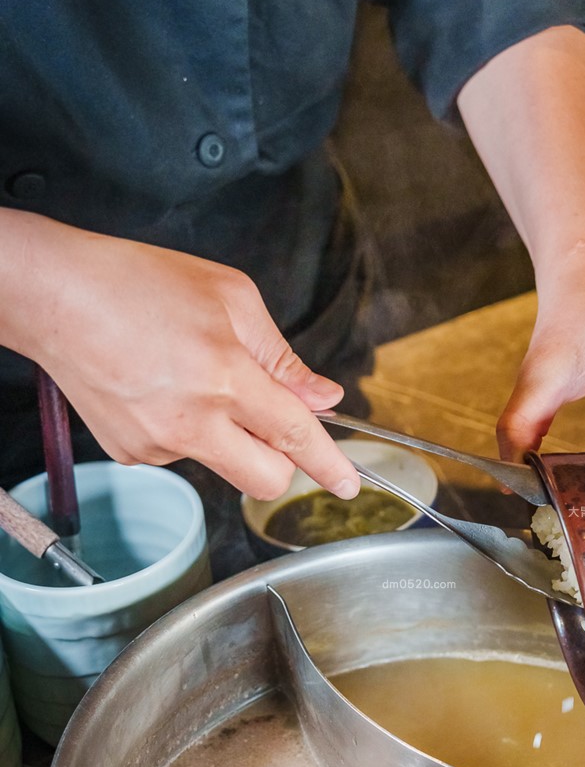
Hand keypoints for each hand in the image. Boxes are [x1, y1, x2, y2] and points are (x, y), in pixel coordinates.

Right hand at [4, 214, 359, 499]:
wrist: (53, 296)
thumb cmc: (136, 282)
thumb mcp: (231, 297)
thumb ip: (282, 356)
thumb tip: (321, 397)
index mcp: (225, 377)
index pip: (296, 436)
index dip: (329, 464)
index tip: (348, 484)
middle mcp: (192, 421)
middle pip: (265, 479)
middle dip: (282, 462)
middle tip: (273, 424)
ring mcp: (157, 443)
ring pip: (221, 462)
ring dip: (226, 434)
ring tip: (190, 376)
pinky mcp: (130, 453)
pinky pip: (180, 452)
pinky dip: (185, 429)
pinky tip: (159, 388)